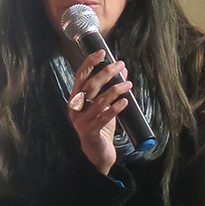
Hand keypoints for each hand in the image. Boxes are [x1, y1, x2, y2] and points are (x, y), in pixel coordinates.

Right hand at [68, 50, 130, 174]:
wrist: (97, 153)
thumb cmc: (100, 126)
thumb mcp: (105, 105)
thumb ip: (110, 89)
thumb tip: (123, 69)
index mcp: (76, 99)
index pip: (80, 76)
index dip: (90, 63)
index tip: (102, 52)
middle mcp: (75, 109)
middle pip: (89, 86)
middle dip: (106, 73)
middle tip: (120, 66)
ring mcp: (81, 121)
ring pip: (98, 102)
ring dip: (115, 90)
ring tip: (128, 84)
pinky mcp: (90, 133)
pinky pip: (102, 118)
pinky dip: (114, 109)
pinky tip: (124, 103)